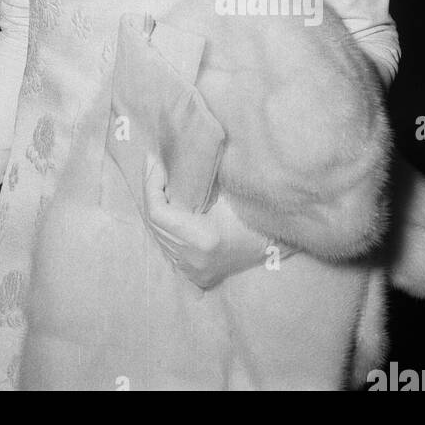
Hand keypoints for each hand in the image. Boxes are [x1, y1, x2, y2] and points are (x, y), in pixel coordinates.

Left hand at [142, 158, 267, 289]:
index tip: (155, 161)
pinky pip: (167, 243)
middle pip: (154, 223)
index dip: (151, 185)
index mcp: (202, 241)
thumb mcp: (229, 194)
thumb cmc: (255, 216)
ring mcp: (190, 270)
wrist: (273, 246)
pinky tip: (167, 201)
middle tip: (153, 164)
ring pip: (157, 234)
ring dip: (155, 205)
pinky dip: (163, 222)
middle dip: (150, 190)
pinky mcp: (192, 272)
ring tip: (158, 178)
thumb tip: (176, 152)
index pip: (157, 213)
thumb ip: (199, 181)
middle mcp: (192, 260)